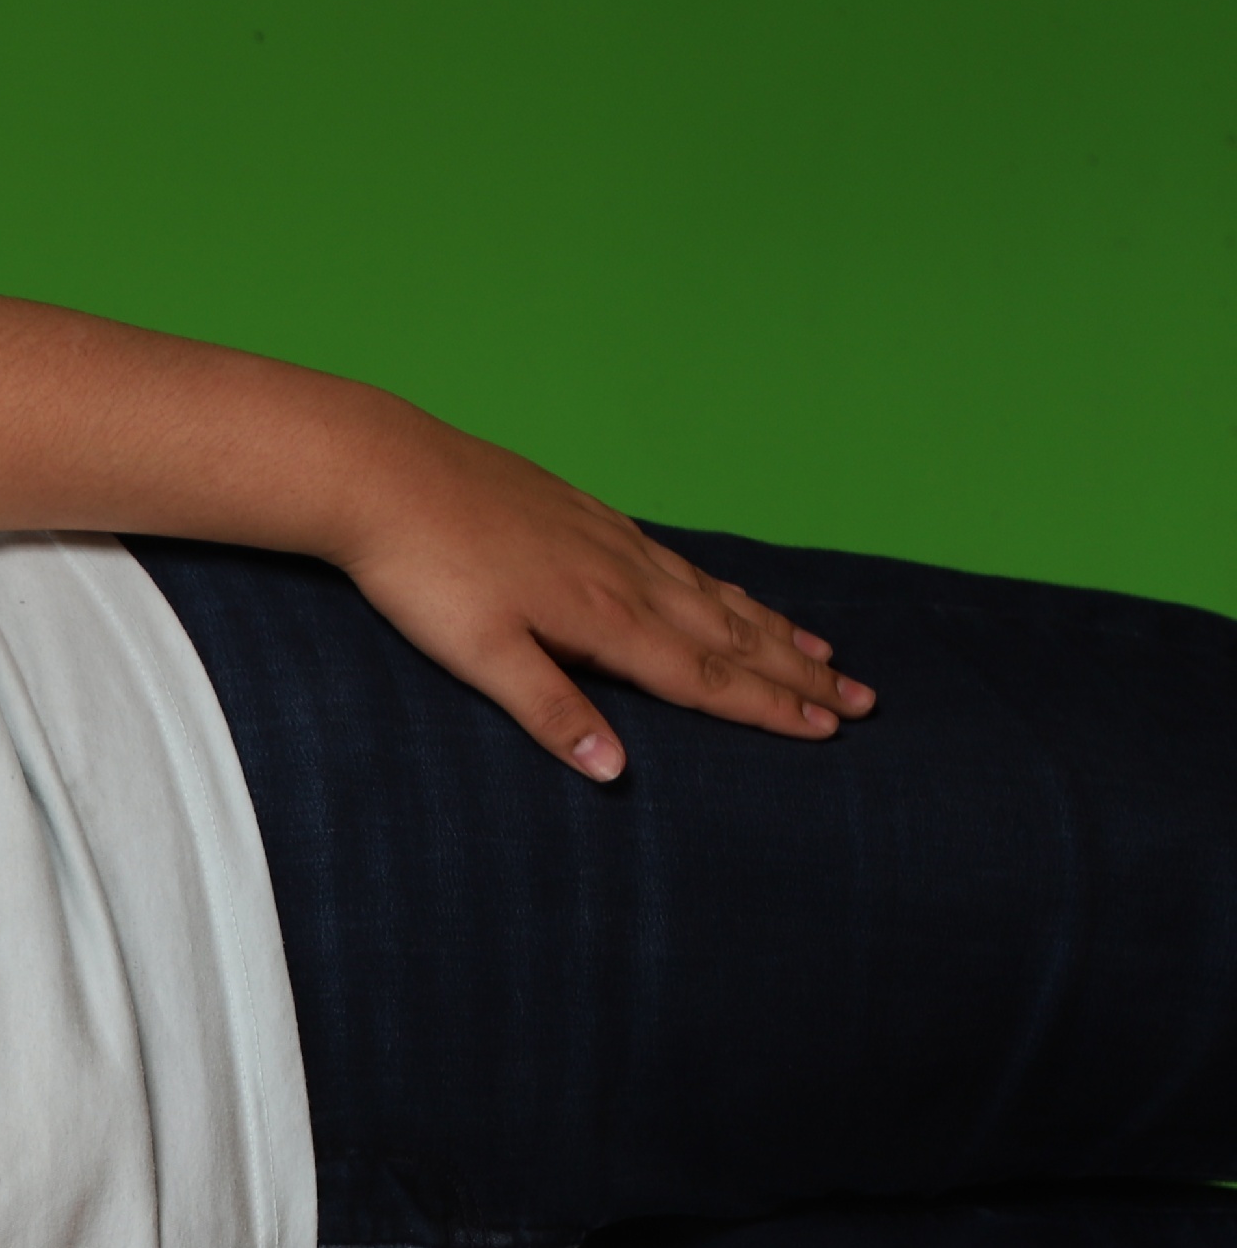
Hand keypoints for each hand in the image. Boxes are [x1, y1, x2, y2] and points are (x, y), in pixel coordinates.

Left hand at [330, 416, 873, 781]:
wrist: (386, 475)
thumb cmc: (422, 573)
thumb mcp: (480, 656)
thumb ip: (551, 712)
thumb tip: (615, 772)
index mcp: (604, 621)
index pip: (706, 678)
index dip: (769, 708)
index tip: (827, 731)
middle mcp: (624, 577)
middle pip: (729, 636)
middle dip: (796, 673)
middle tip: (861, 699)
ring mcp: (608, 540)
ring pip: (708, 594)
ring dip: (769, 628)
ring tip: (821, 650)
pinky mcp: (584, 514)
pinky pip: (673, 559)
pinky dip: (714, 584)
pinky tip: (720, 590)